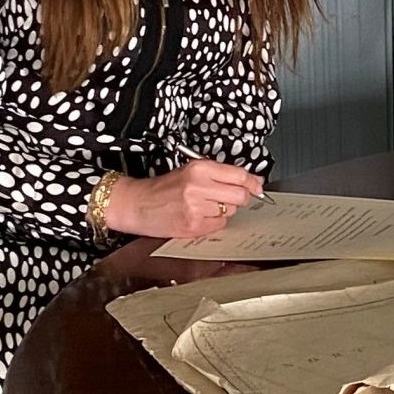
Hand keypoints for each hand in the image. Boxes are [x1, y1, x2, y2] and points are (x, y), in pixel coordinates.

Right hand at [103, 160, 264, 239]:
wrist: (136, 204)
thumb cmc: (163, 188)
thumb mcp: (190, 171)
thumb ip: (220, 174)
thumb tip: (251, 180)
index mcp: (200, 168)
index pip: (240, 175)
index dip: (253, 182)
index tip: (257, 186)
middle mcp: (199, 186)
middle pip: (240, 195)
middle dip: (239, 198)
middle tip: (227, 197)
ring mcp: (196, 207)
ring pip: (231, 211)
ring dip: (223, 210)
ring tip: (204, 206)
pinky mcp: (193, 225)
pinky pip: (219, 225)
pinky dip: (213, 223)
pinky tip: (198, 216)